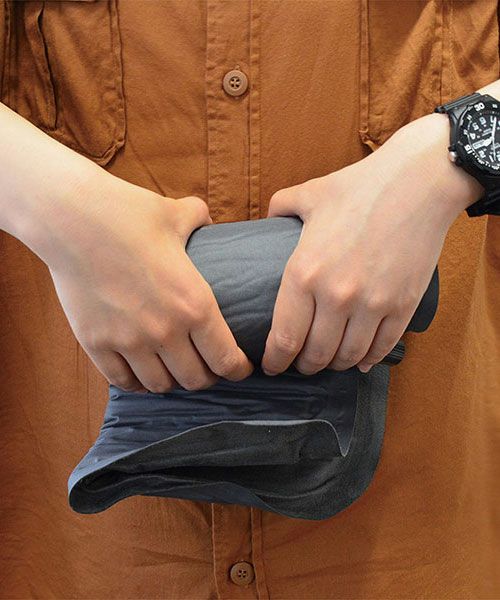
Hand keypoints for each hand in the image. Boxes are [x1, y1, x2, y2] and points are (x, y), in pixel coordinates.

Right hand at [45, 172, 253, 392]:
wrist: (70, 217)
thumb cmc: (128, 213)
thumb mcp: (175, 213)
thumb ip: (198, 218)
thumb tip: (206, 219)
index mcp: (194, 304)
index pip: (226, 359)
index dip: (238, 370)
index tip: (240, 368)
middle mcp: (166, 331)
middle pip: (195, 379)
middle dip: (208, 377)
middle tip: (207, 367)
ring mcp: (128, 341)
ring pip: (159, 385)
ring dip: (172, 382)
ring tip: (174, 370)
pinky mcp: (96, 342)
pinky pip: (121, 380)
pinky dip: (135, 382)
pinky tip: (140, 373)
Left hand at [260, 112, 482, 375]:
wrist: (419, 182)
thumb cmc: (360, 187)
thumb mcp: (310, 194)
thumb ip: (281, 208)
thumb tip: (269, 218)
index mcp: (304, 272)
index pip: (284, 338)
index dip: (275, 360)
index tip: (272, 365)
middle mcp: (336, 296)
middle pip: (315, 355)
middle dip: (304, 367)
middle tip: (300, 365)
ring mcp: (372, 305)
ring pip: (348, 357)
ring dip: (335, 366)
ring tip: (328, 361)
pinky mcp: (403, 306)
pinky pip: (382, 347)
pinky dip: (368, 359)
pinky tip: (360, 360)